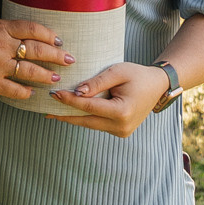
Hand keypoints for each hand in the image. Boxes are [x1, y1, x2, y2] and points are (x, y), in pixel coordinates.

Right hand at [0, 19, 72, 99]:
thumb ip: (6, 32)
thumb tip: (28, 36)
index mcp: (1, 28)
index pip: (32, 29)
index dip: (48, 35)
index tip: (58, 41)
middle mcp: (1, 45)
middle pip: (36, 49)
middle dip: (56, 56)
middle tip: (69, 59)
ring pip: (29, 71)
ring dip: (46, 75)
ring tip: (56, 78)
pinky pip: (14, 89)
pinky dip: (25, 92)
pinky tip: (32, 93)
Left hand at [49, 63, 169, 137]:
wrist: (157, 86)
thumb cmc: (137, 75)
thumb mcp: (117, 71)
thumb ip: (96, 82)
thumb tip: (76, 92)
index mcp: (122, 111)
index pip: (89, 106)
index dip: (70, 100)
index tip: (54, 94)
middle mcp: (121, 126)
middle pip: (86, 121)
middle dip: (65, 115)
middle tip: (46, 110)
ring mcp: (121, 132)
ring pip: (91, 125)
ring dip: (73, 118)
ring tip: (54, 112)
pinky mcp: (120, 132)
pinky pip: (98, 125)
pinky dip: (85, 118)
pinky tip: (72, 113)